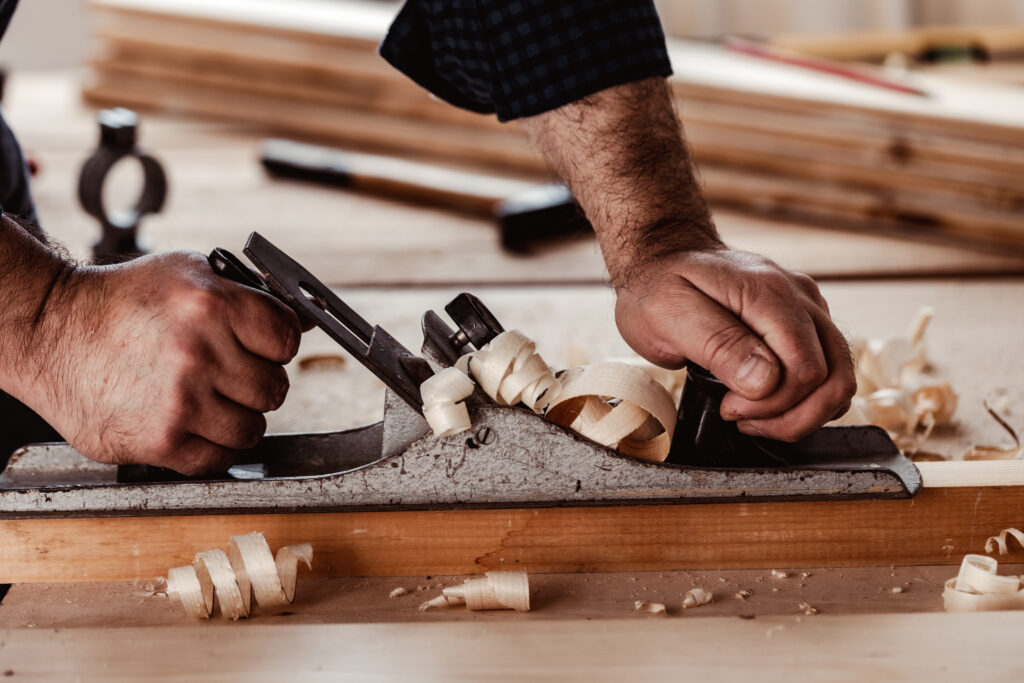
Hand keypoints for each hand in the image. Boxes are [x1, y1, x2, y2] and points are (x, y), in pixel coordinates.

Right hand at [27, 251, 300, 474]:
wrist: (51, 332)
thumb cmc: (122, 301)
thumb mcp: (189, 272)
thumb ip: (249, 294)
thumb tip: (303, 321)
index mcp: (213, 306)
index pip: (287, 339)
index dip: (276, 344)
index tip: (262, 347)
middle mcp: (200, 355)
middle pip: (274, 388)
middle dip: (257, 382)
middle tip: (228, 374)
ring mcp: (181, 402)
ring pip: (252, 428)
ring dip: (237, 418)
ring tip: (208, 399)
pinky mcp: (161, 441)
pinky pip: (218, 459)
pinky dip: (212, 446)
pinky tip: (192, 423)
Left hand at [614, 247, 855, 441]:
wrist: (663, 257)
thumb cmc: (659, 286)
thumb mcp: (669, 314)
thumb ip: (719, 345)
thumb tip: (766, 382)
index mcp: (769, 293)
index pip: (805, 368)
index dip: (771, 403)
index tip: (728, 407)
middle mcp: (801, 297)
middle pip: (833, 378)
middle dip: (789, 416)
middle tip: (740, 417)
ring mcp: (808, 308)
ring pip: (838, 379)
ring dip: (801, 413)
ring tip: (753, 416)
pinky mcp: (807, 321)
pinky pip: (826, 371)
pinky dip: (804, 400)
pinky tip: (765, 402)